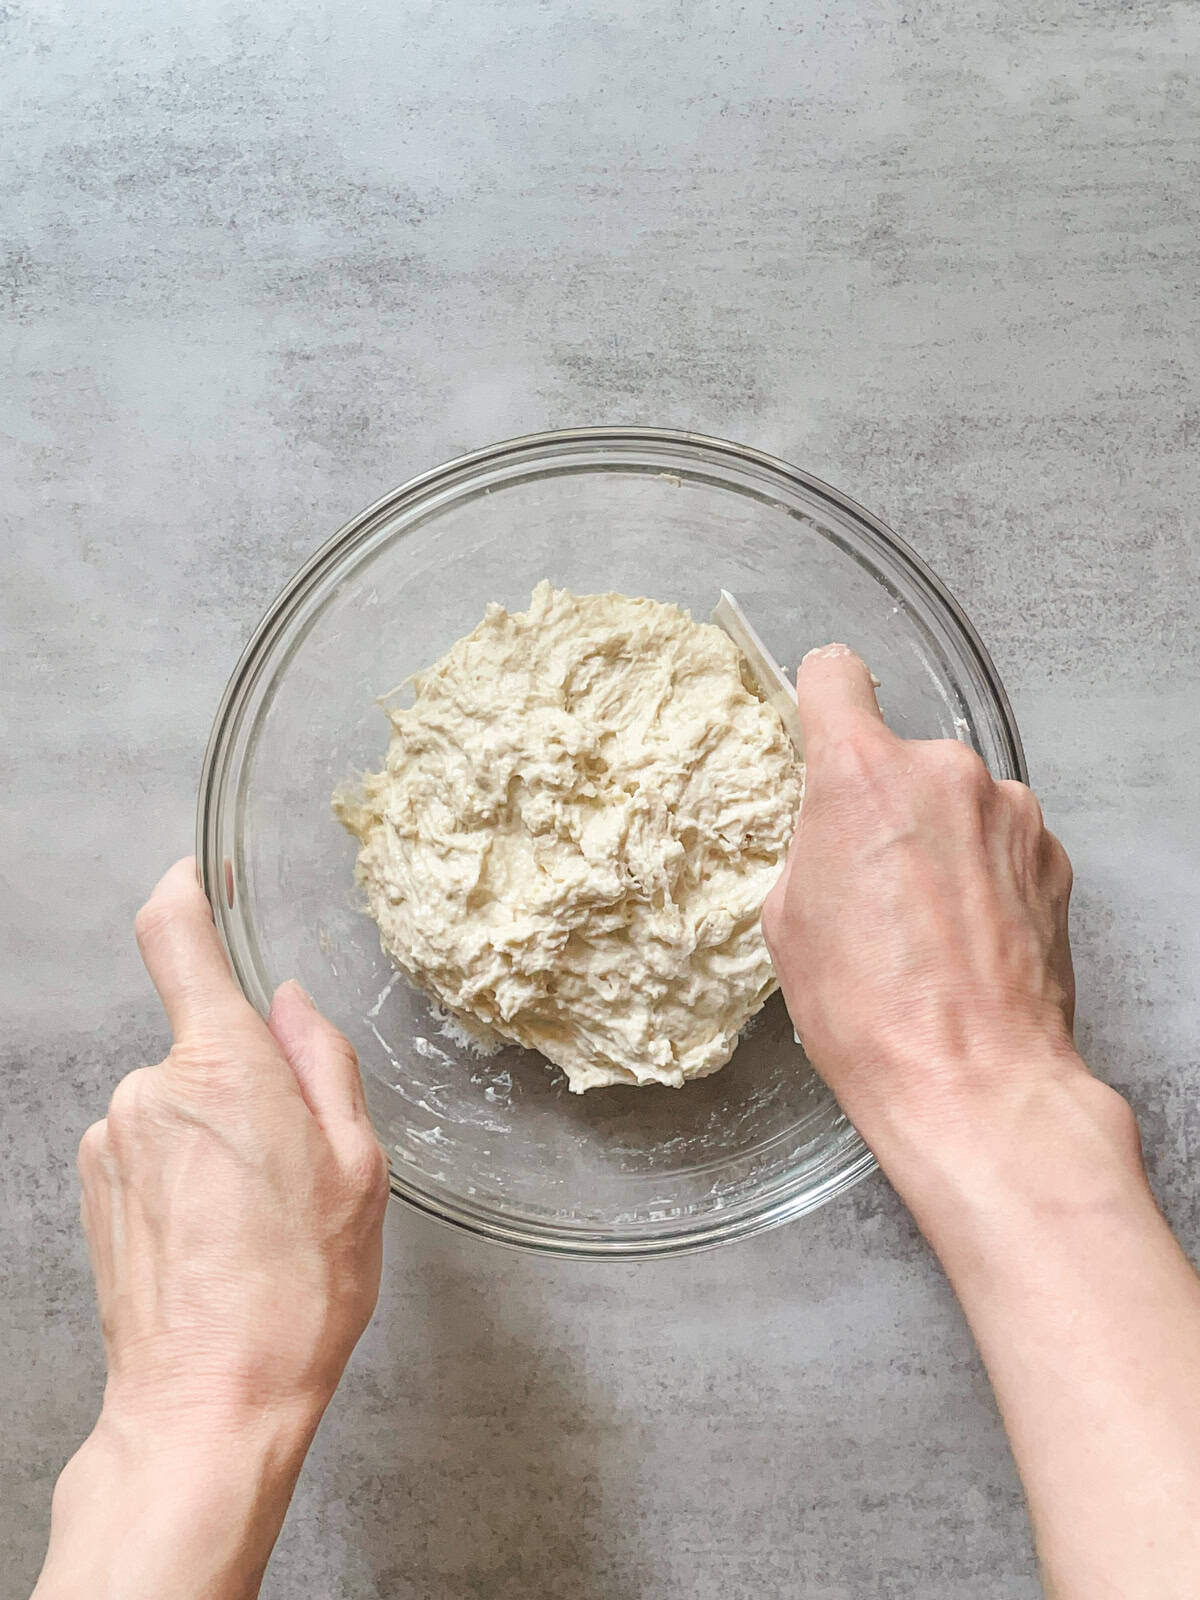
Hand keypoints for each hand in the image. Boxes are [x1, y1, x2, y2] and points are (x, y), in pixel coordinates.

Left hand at [35, 859, 387, 1598]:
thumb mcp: (357, 1169)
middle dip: (247, 1077)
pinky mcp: (94, 1189)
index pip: (176, 938)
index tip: (201, 876)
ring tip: (255, 1217)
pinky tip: (217, 1236)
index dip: (186, 891)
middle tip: (293, 1160)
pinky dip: (183, 1169)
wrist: (205, 1406)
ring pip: (177, 1098)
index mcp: (224, 1068)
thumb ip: (325, 1066)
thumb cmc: (294, 1294)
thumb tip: (295, 1005)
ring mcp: (112, 1141)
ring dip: (216, 1131)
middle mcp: (150, 1090)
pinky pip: (149, 1145)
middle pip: (201, 1040)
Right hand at [762, 650, 1199, 1599]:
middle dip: (868, 791)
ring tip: (907, 925)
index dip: (810, 687)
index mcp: (860, 790)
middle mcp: (946, 784)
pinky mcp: (1048, 866)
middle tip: (846, 867)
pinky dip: (971, 872)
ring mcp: (1007, 823)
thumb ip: (796, 864)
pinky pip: (992, 842)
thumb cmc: (872, 1042)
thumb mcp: (786, 944)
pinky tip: (955, 942)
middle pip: (895, 744)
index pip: (832, 679)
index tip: (798, 697)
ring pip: (952, 794)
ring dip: (926, 840)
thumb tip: (811, 847)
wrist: (988, 1109)